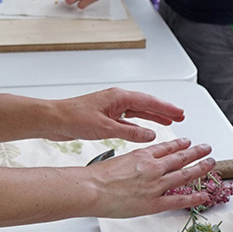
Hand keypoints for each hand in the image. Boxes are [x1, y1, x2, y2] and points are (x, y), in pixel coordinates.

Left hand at [49, 88, 184, 141]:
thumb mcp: (104, 128)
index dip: (166, 108)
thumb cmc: (72, 117)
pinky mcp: (105, 118)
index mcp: (118, 97)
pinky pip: (128, 120)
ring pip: (138, 112)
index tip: (180, 113)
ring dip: (153, 117)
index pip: (149, 101)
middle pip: (146, 104)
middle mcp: (116, 100)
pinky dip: (139, 125)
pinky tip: (145, 131)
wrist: (53, 120)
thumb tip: (149, 134)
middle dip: (164, 111)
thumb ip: (129, 132)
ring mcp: (111, 108)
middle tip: (180, 116)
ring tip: (169, 122)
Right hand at [86, 138, 214, 217]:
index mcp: (142, 156)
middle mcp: (153, 168)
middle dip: (196, 152)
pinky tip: (204, 195)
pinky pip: (179, 200)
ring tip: (211, 164)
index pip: (166, 147)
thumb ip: (130, 163)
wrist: (91, 188)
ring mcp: (156, 185)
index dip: (179, 144)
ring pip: (185, 174)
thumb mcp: (117, 160)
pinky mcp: (154, 203)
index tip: (187, 142)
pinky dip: (193, 197)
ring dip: (200, 168)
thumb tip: (133, 167)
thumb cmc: (97, 176)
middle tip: (206, 148)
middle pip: (180, 158)